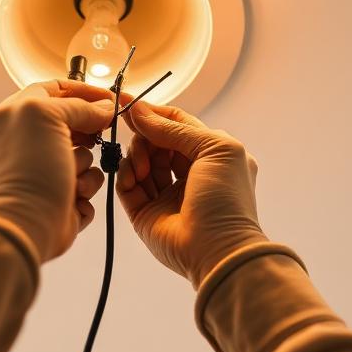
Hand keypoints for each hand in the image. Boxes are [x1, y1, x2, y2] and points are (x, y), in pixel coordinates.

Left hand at [0, 80, 115, 262]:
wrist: (18, 228)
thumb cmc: (23, 171)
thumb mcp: (47, 117)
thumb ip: (77, 106)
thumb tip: (103, 108)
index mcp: (6, 119)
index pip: (47, 92)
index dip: (80, 93)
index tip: (107, 99)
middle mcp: (17, 146)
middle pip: (68, 127)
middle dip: (84, 136)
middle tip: (94, 140)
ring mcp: (34, 176)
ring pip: (79, 159)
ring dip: (83, 167)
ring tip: (72, 181)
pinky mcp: (52, 203)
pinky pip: (83, 189)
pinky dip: (84, 192)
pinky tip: (73, 199)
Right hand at [116, 102, 265, 287]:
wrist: (217, 249)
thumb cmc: (225, 198)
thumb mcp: (212, 149)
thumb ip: (174, 128)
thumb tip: (138, 109)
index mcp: (210, 156)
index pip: (177, 124)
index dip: (154, 113)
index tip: (127, 102)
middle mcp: (187, 173)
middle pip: (155, 141)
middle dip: (146, 136)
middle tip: (142, 140)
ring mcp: (164, 194)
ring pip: (139, 160)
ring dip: (138, 156)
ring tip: (143, 168)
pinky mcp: (144, 213)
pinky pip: (126, 185)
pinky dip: (126, 175)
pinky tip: (134, 177)